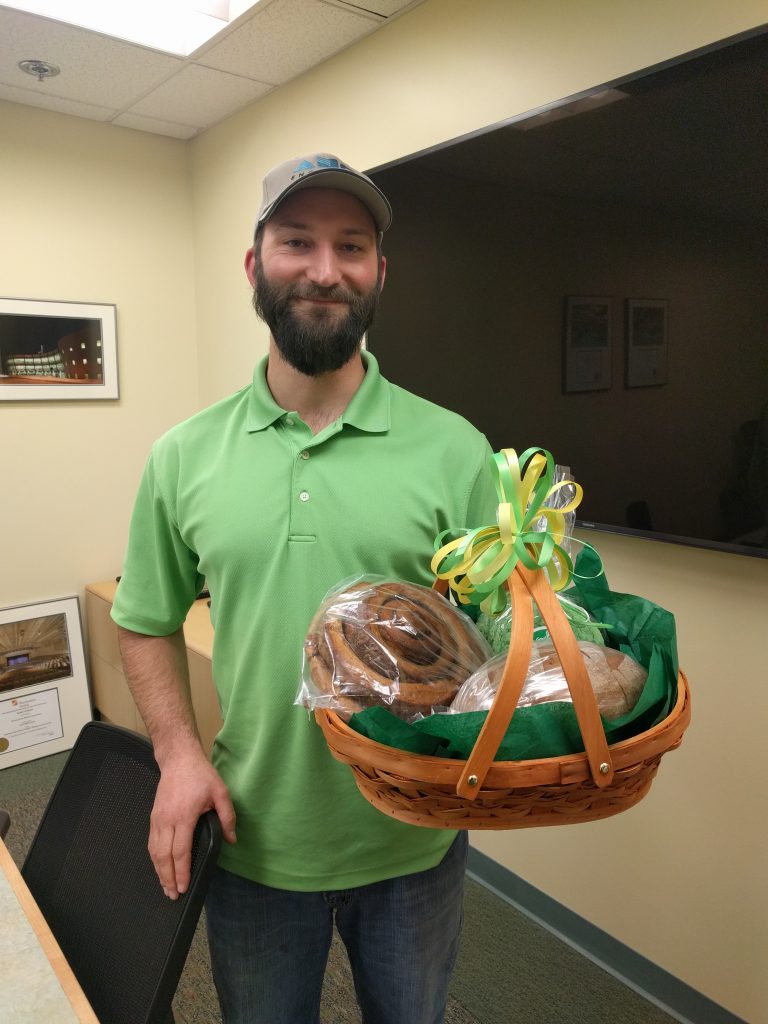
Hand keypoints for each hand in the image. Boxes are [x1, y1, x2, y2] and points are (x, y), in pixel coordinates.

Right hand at [148, 744, 235, 899]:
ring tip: (166, 887)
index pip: (181, 851)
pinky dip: (155, 859)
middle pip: (164, 856)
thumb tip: (232, 839)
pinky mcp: (153, 817)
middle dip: (168, 878)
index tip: (184, 886)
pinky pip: (152, 843)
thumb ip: (227, 817)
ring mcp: (157, 819)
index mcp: (184, 816)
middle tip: (174, 895)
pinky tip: (160, 868)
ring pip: (155, 852)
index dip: (182, 872)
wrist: (178, 759)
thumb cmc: (200, 775)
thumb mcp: (221, 792)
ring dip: (159, 872)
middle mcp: (167, 820)